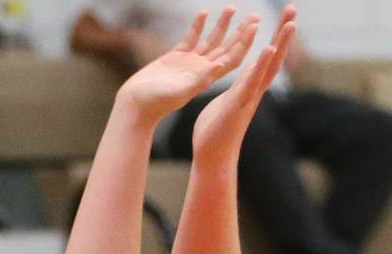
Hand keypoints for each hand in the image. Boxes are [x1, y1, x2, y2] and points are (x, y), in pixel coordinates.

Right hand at [115, 7, 259, 126]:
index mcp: (205, 78)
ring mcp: (188, 63)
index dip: (245, 43)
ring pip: (210, 41)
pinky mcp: (174, 58)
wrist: (135, 105)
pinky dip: (198, 26)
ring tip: (232, 8)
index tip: (255, 27)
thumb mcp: (180, 92)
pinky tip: (204, 13)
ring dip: (222, 25)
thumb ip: (199, 79)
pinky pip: (190, 39)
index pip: (232, 58)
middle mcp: (200, 70)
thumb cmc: (156, 102)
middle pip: (226, 48)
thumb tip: (221, 64)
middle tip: (255, 16)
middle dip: (241, 32)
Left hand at [189, 5, 297, 162]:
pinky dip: (259, 66)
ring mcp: (248, 97)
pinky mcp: (237, 105)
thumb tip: (240, 83)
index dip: (276, 37)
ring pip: (267, 67)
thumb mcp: (227, 102)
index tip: (285, 17)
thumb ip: (236, 89)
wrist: (212, 156)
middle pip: (273, 57)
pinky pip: (250, 82)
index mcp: (248, 86)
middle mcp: (253, 90)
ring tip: (290, 24)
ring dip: (278, 45)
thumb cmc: (216, 130)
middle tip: (293, 9)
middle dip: (283, 33)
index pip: (265, 58)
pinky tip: (267, 50)